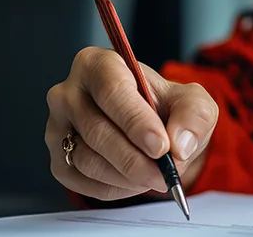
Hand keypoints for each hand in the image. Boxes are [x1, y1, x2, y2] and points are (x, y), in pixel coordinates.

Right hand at [45, 47, 218, 200]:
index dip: (136, 121)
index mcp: (98, 64)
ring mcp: (57, 128)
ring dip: (127, 176)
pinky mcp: (57, 159)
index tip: (161, 146)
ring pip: (88, 159)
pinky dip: (114, 187)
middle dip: (136, 159)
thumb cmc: (165, 108)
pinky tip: (135, 181)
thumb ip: (194, 114)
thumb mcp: (192, 101)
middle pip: (98, 130)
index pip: (112, 90)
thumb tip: (179, 143)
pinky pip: (81, 181)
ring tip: (155, 176)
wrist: (152, 131)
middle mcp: (68, 93)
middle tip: (164, 174)